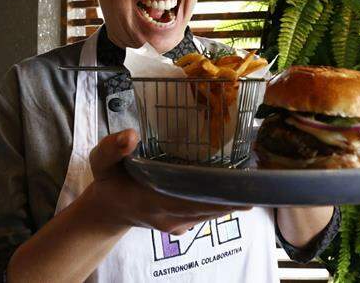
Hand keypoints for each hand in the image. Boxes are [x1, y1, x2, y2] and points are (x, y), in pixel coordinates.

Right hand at [84, 129, 249, 234]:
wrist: (108, 210)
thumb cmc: (109, 181)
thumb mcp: (100, 162)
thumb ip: (112, 148)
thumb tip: (131, 135)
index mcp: (150, 202)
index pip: (188, 201)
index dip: (216, 197)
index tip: (241, 190)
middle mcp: (167, 217)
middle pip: (207, 209)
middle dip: (232, 199)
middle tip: (258, 185)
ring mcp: (175, 224)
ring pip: (209, 214)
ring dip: (231, 202)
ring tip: (255, 186)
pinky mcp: (181, 224)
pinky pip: (204, 215)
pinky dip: (220, 204)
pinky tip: (236, 191)